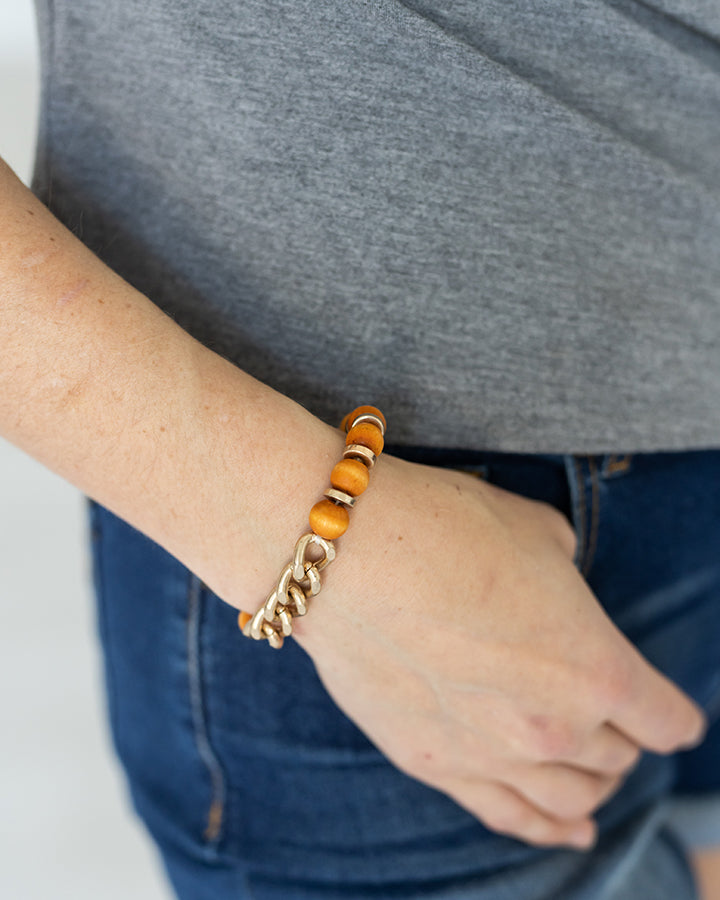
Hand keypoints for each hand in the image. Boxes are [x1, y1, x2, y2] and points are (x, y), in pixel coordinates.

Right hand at [292, 452, 706, 848]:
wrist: (349, 555)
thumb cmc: (448, 528)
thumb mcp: (537, 533)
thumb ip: (566, 579)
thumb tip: (557, 587)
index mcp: (597, 667)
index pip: (666, 718)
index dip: (672, 712)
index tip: (667, 708)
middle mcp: (554, 726)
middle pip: (617, 757)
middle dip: (619, 735)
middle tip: (606, 713)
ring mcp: (491, 755)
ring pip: (570, 799)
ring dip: (590, 785)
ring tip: (590, 774)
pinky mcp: (435, 764)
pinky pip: (508, 817)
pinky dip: (546, 829)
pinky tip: (567, 831)